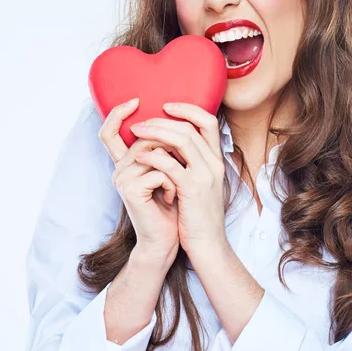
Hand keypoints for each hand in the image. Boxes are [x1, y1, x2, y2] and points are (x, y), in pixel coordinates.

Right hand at [98, 99, 179, 266]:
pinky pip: (160, 171)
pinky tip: (171, 198)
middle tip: (182, 169)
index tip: (135, 100)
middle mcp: (118, 169)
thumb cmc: (173, 206)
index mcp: (125, 163)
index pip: (109, 131)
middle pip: (144, 138)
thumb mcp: (171, 171)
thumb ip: (166, 149)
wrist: (168, 240)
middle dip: (171, 148)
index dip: (116, 113)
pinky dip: (173, 183)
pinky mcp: (131, 191)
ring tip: (177, 187)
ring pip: (154, 152)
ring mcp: (122, 180)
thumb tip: (176, 118)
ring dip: (175, 168)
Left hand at [129, 102, 226, 254]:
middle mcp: (213, 163)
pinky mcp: (192, 189)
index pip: (208, 121)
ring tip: (136, 132)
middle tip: (140, 121)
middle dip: (162, 120)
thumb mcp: (198, 184)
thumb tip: (169, 145)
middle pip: (190, 127)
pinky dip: (153, 156)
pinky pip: (171, 164)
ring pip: (182, 139)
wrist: (207, 244)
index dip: (188, 109)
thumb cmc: (197, 215)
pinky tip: (138, 155)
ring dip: (155, 131)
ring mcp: (205, 175)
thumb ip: (190, 164)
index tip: (166, 106)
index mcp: (215, 160)